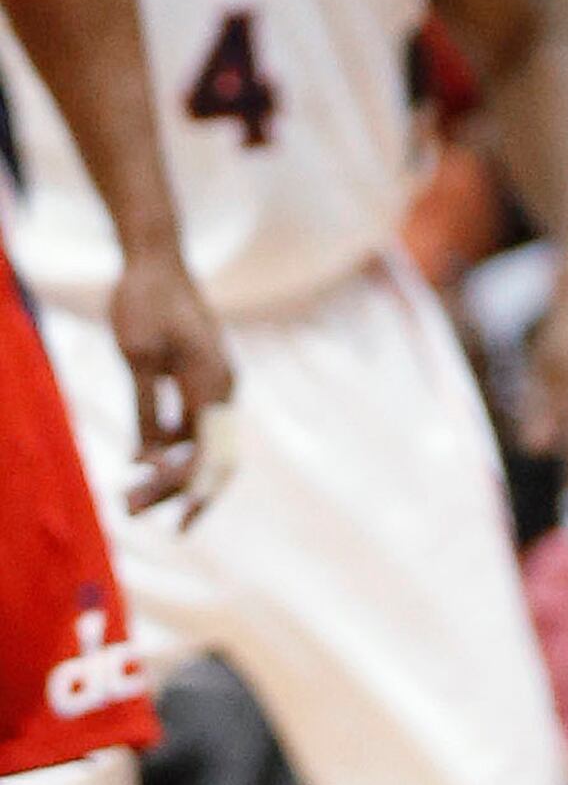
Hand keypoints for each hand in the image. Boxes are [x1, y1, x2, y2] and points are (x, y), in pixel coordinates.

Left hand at [106, 251, 232, 519]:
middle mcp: (222, 386)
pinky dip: (169, 448)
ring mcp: (214, 381)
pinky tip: (140, 461)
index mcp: (214, 384)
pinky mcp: (200, 376)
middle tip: (127, 510)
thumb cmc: (146, 304)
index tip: (178, 525)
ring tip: (129, 497)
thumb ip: (147, 410)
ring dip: (168, 472)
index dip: (196, 494)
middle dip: (173, 490)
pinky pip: (192, 425)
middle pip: (208, 455)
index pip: (211, 455)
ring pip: (199, 442)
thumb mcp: (139, 360)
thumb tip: (147, 459)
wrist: (156, 259)